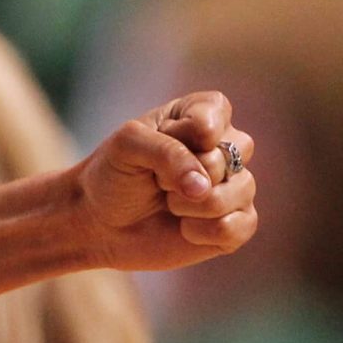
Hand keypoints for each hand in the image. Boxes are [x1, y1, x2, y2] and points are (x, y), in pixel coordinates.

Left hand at [68, 90, 258, 272]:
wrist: (101, 224)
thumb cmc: (114, 175)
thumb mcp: (127, 146)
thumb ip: (167, 152)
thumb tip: (204, 186)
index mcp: (198, 116)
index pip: (216, 110)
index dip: (192, 129)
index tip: (163, 137)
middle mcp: (222, 149)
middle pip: (234, 151)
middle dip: (187, 169)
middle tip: (158, 179)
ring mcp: (232, 187)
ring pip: (242, 189)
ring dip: (192, 204)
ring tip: (169, 203)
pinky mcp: (235, 224)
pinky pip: (239, 226)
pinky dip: (202, 231)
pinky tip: (184, 228)